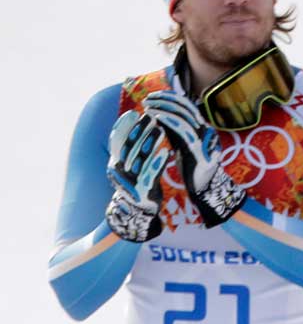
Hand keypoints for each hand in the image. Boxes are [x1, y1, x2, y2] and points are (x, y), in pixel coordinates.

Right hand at [105, 111, 171, 241]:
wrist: (140, 210)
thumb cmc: (140, 180)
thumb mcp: (132, 162)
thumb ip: (132, 144)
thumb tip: (134, 119)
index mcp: (115, 162)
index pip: (115, 141)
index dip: (123, 127)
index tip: (133, 113)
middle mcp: (118, 171)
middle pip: (128, 147)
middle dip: (139, 130)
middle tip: (151, 115)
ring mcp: (129, 182)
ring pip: (138, 159)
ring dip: (149, 142)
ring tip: (160, 128)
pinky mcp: (142, 192)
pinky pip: (149, 174)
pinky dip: (156, 162)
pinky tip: (165, 152)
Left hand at [142, 91, 245, 226]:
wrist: (204, 188)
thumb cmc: (191, 167)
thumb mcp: (182, 145)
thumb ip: (175, 131)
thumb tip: (160, 114)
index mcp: (201, 128)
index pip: (187, 106)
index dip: (170, 98)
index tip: (154, 95)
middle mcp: (205, 130)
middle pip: (185, 107)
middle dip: (165, 100)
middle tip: (148, 98)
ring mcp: (204, 138)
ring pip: (184, 115)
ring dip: (164, 107)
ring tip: (148, 105)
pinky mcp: (199, 149)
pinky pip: (183, 129)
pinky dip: (168, 120)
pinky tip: (155, 116)